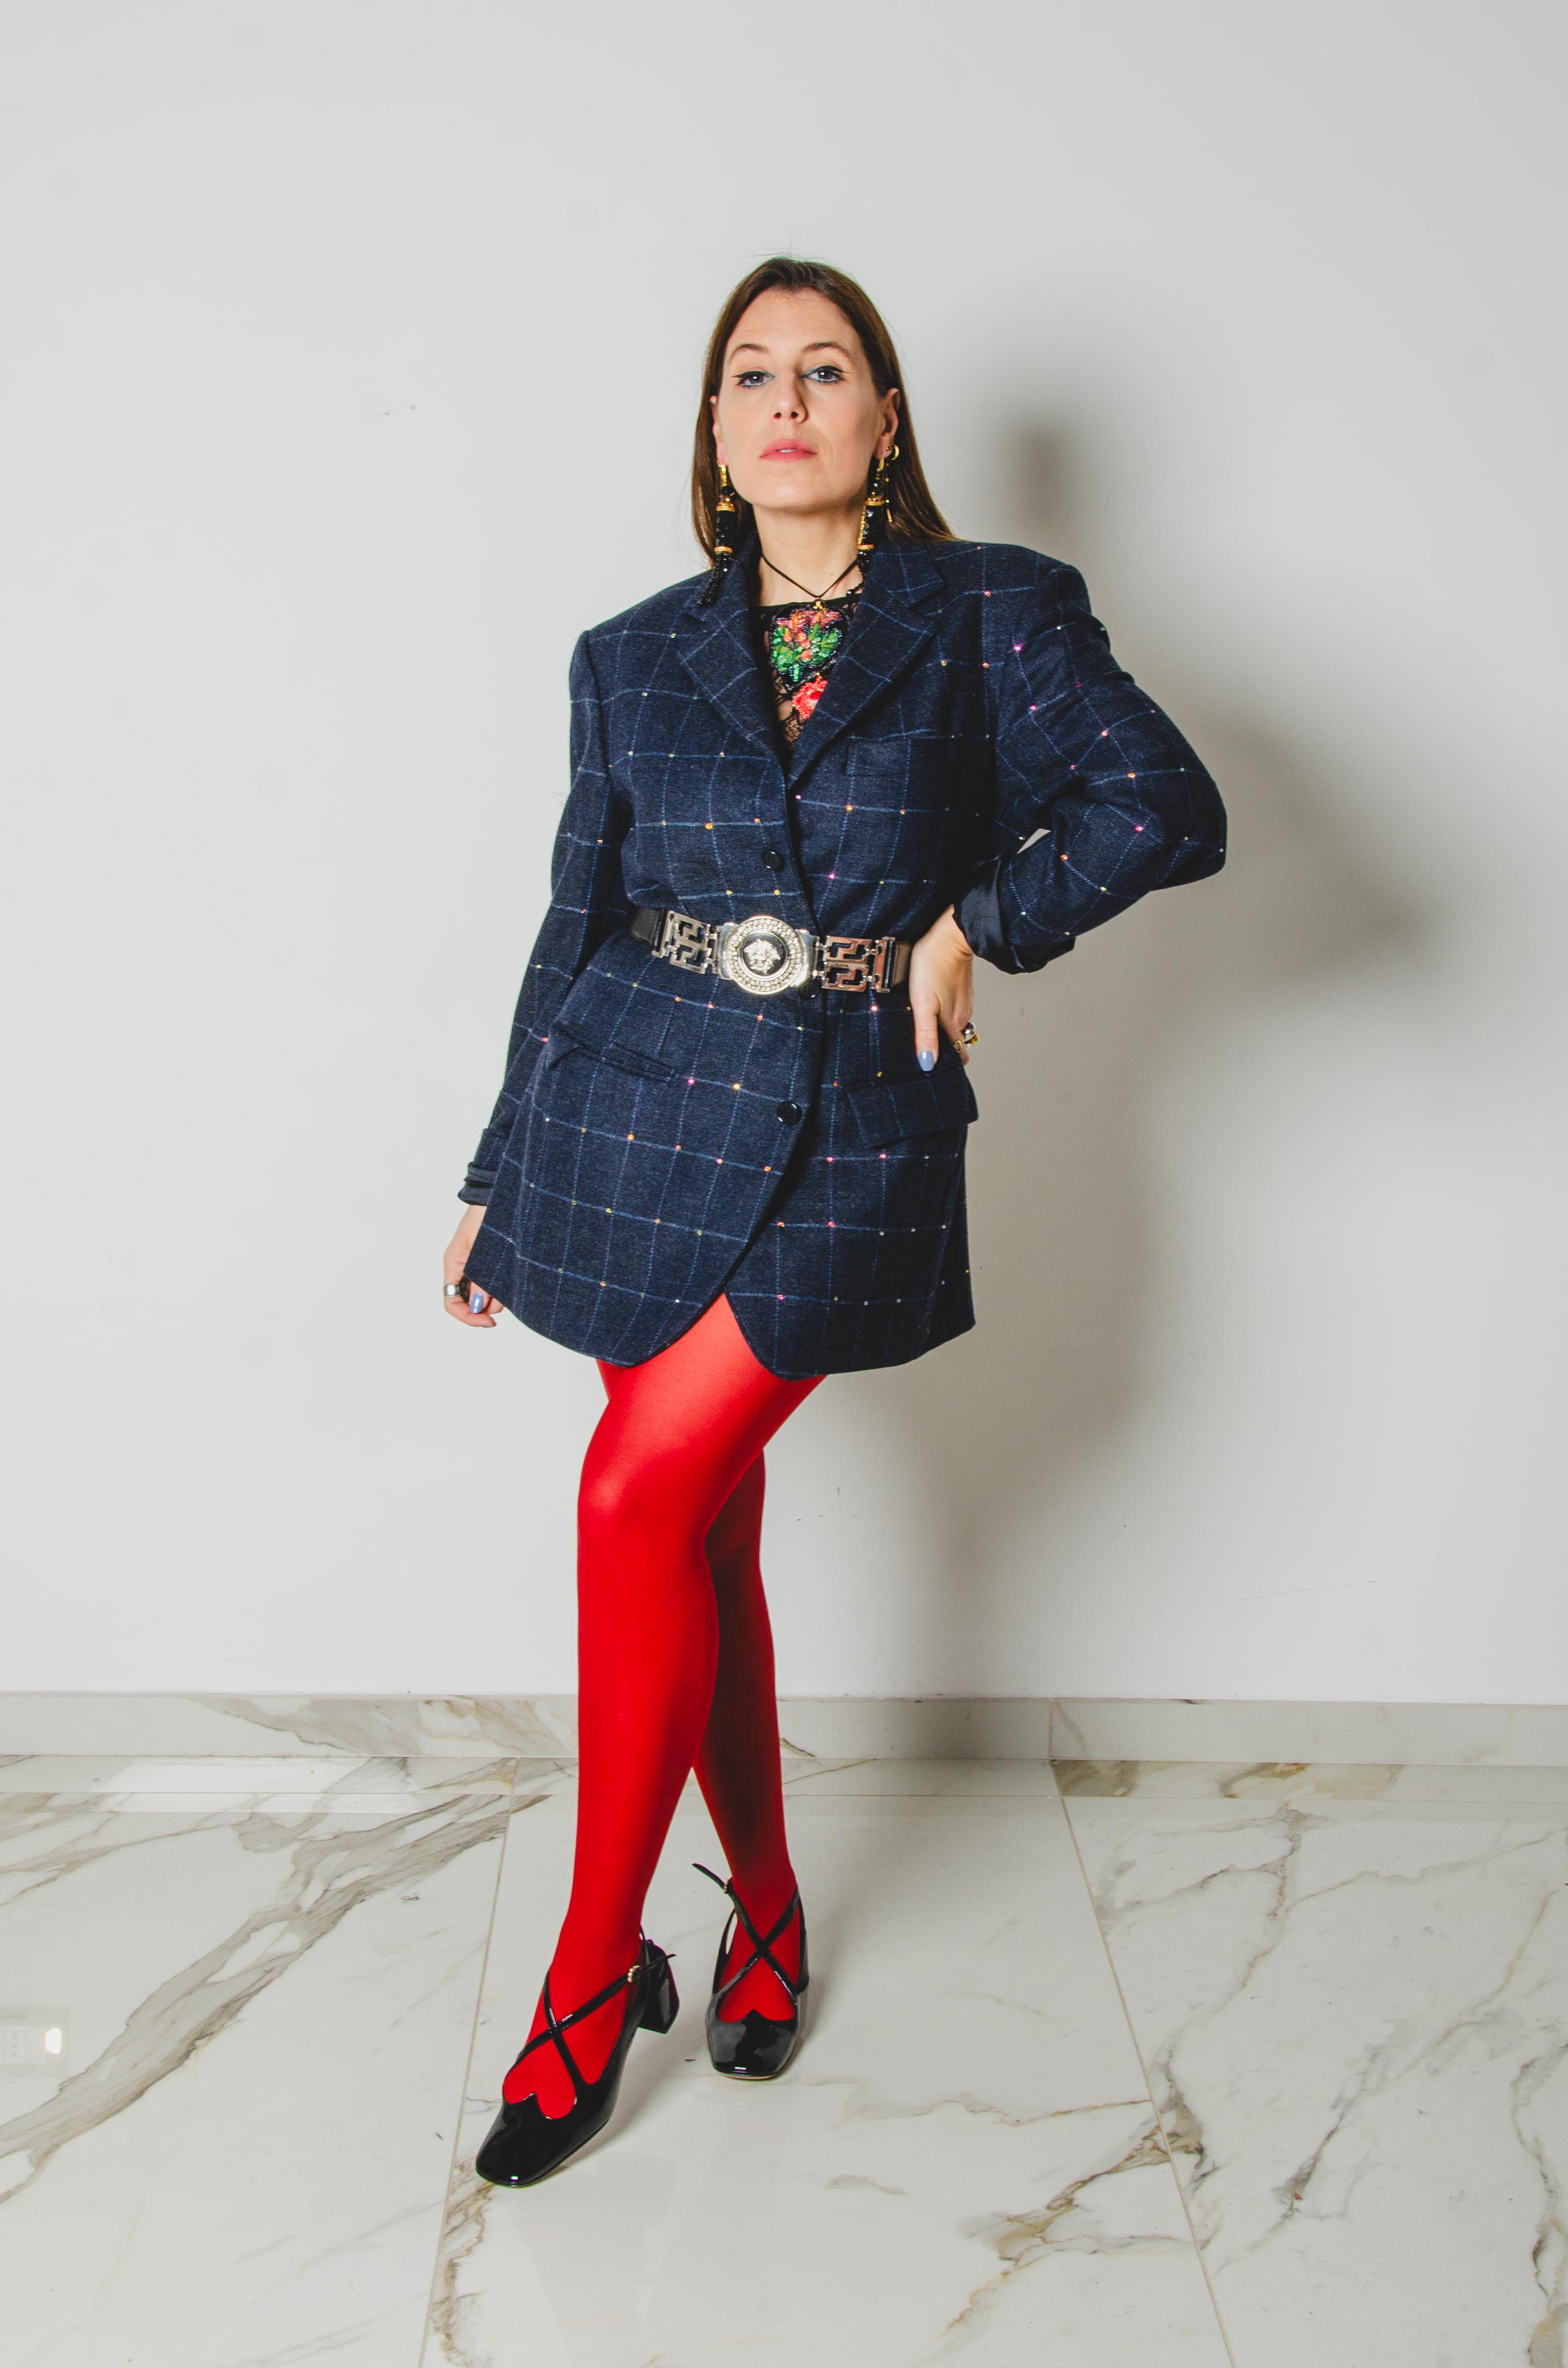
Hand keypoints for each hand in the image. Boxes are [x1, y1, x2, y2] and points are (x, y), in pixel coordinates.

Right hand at [444, 1203, 502, 1326]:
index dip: (468, 1317)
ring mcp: (478, 1265)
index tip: (489, 1322)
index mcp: (454, 1264)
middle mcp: (463, 1268)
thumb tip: (477, 1306)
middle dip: (489, 1305)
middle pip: (471, 1302)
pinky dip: (503, 1286)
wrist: (501, 1193)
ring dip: (499, 1295)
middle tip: (507, 1297)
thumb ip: (480, 1278)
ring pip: (486, 1294)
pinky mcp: (492, 1261)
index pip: (452, 1302)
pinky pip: (494, 1283)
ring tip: (513, 1279)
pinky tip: (514, 1277)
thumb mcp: (482, 1249)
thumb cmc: (488, 1214)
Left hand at [907, 904, 974, 1067]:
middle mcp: (961, 1015)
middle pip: (954, 1042)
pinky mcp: (959, 987)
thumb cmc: (932, 965)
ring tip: (923, 1032)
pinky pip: (953, 1008)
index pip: (956, 1055)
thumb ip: (926, 1035)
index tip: (932, 1070)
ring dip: (941, 1032)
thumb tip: (927, 1064)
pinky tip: (930, 1007)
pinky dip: (943, 1013)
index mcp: (953, 1024)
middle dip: (942, 1050)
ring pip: (954, 1024)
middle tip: (923, 1053)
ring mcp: (962, 1000)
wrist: (950, 934)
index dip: (945, 1064)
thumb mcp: (923, 1004)